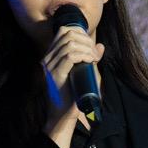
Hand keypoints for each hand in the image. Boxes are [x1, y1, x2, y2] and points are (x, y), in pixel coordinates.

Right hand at [41, 26, 103, 147]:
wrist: (64, 115)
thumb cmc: (74, 95)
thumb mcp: (85, 73)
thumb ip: (91, 58)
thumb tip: (100, 45)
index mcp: (52, 56)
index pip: (63, 31)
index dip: (80, 32)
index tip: (91, 45)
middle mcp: (48, 59)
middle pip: (67, 34)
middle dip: (85, 39)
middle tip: (94, 54)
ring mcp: (50, 66)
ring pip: (69, 44)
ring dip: (86, 48)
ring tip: (94, 59)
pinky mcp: (55, 75)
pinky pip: (70, 57)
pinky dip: (83, 55)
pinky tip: (90, 61)